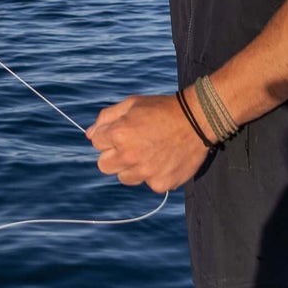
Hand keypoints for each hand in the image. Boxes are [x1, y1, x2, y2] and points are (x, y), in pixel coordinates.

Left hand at [86, 93, 210, 193]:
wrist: (198, 120)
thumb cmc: (163, 109)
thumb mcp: (132, 104)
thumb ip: (107, 118)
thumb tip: (89, 135)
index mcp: (119, 134)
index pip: (96, 143)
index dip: (108, 136)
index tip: (122, 132)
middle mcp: (129, 156)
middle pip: (104, 165)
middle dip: (113, 156)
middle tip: (131, 146)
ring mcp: (145, 173)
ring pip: (124, 178)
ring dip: (131, 168)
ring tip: (149, 152)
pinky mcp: (160, 184)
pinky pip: (148, 183)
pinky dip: (153, 174)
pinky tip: (164, 160)